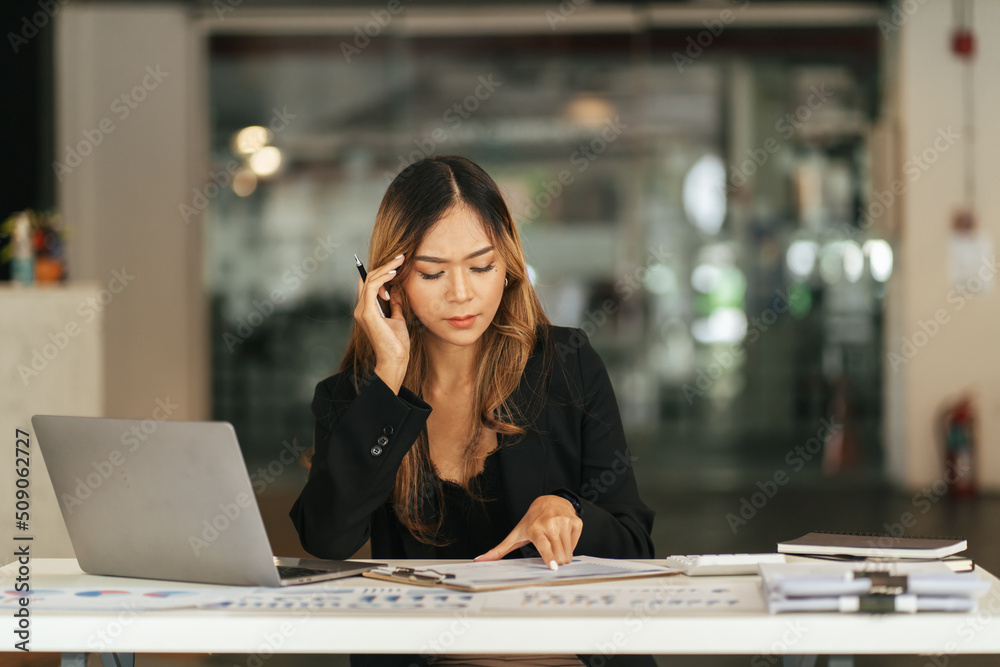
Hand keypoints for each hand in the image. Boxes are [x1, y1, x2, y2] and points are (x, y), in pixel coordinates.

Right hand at [354, 254, 408, 392]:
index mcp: (367, 310)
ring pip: (370, 281)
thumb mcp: (397, 317)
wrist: (395, 359)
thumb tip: (396, 288)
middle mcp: (361, 309)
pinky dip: (383, 278)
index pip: (369, 284)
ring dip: (385, 268)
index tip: (397, 263)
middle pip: (369, 279)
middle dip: (385, 266)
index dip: (381, 271)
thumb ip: (394, 303)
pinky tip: (394, 273)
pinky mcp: (367, 313)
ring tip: (399, 261)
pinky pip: (372, 288)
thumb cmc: (397, 343)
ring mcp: (362, 310)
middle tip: (401, 257)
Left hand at [473, 495, 581, 567]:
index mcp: (535, 528)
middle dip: (556, 561)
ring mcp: (564, 522)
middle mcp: (550, 524)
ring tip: (555, 545)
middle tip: (550, 556)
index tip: (553, 567)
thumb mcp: (515, 534)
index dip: (549, 558)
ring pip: (568, 552)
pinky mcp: (575, 522)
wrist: (549, 501)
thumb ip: (498, 550)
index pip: (544, 546)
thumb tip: (479, 560)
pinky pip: (575, 544)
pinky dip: (570, 546)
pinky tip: (562, 537)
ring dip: (563, 555)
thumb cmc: (531, 520)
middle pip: (558, 554)